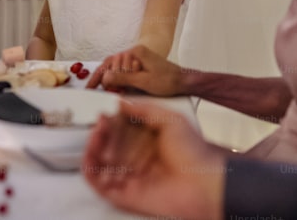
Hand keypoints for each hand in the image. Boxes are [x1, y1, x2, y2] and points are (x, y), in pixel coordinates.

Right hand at [83, 99, 225, 218]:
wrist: (206, 183)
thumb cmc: (195, 153)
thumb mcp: (171, 119)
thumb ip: (144, 109)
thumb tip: (121, 102)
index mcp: (148, 142)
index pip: (120, 130)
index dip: (110, 122)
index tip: (105, 113)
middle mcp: (137, 159)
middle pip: (108, 145)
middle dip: (101, 134)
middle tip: (100, 124)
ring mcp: (130, 177)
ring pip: (100, 164)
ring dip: (92, 149)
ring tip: (95, 137)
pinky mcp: (125, 194)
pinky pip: (99, 184)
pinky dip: (90, 171)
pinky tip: (91, 156)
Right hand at [87, 45, 183, 95]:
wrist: (183, 81)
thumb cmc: (167, 80)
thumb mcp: (144, 81)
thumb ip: (123, 79)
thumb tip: (105, 77)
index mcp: (135, 52)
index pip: (111, 62)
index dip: (99, 75)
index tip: (91, 87)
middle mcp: (134, 52)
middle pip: (111, 64)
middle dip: (105, 77)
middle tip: (98, 90)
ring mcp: (136, 58)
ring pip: (116, 67)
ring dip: (111, 78)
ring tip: (106, 89)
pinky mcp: (139, 65)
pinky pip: (123, 70)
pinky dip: (117, 78)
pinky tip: (113, 86)